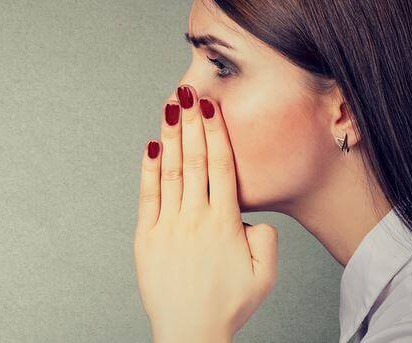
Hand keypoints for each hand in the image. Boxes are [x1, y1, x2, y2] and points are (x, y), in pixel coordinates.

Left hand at [133, 85, 276, 341]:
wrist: (190, 332)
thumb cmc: (229, 305)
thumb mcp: (264, 275)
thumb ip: (266, 240)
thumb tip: (253, 218)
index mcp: (225, 223)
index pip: (220, 167)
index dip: (215, 133)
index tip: (212, 107)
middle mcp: (195, 218)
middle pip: (194, 161)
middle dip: (191, 123)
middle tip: (189, 92)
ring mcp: (168, 226)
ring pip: (170, 172)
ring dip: (170, 137)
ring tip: (170, 108)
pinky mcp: (146, 238)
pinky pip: (147, 196)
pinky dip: (147, 170)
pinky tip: (149, 146)